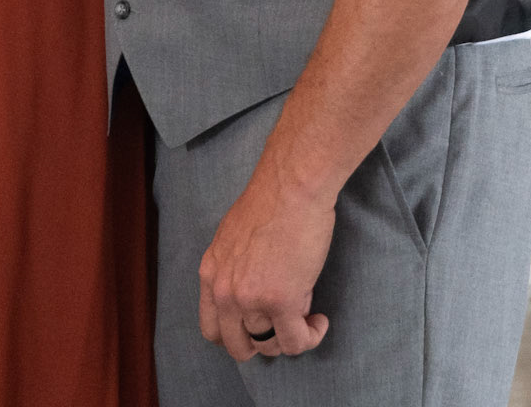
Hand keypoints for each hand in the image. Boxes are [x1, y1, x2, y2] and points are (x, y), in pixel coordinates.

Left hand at [198, 160, 334, 361]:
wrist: (292, 184)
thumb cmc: (271, 200)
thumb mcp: (235, 237)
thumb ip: (237, 270)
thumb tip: (258, 296)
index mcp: (211, 273)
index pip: (211, 329)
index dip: (235, 336)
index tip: (256, 328)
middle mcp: (225, 292)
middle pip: (237, 346)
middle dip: (261, 344)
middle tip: (282, 326)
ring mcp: (251, 300)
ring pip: (269, 346)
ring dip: (289, 337)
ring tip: (305, 315)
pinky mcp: (281, 302)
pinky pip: (296, 341)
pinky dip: (310, 337)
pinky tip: (319, 322)